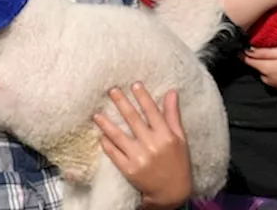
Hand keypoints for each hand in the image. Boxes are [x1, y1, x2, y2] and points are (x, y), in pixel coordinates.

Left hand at [94, 84, 191, 208]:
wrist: (171, 192)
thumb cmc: (178, 163)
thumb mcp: (180, 139)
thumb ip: (173, 115)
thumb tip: (171, 92)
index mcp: (166, 136)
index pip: (152, 112)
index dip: (143, 97)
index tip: (134, 84)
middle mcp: (152, 145)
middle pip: (133, 119)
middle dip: (121, 103)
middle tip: (112, 90)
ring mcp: (139, 158)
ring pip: (119, 136)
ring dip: (106, 123)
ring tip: (97, 114)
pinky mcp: (129, 169)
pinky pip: (114, 153)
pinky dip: (107, 144)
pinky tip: (101, 135)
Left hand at [244, 47, 276, 100]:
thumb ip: (267, 52)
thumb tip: (248, 50)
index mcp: (267, 69)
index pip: (248, 60)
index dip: (242, 52)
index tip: (238, 43)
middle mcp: (269, 80)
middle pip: (255, 67)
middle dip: (252, 57)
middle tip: (253, 44)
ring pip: (264, 73)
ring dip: (263, 64)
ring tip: (268, 53)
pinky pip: (273, 78)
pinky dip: (272, 71)